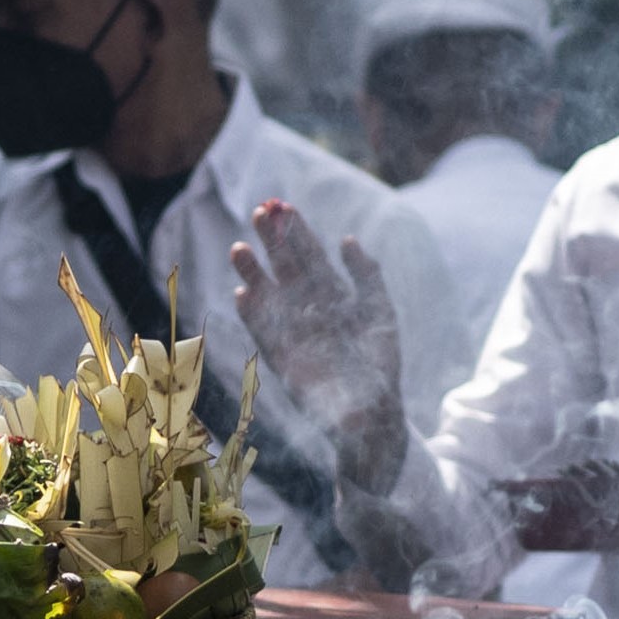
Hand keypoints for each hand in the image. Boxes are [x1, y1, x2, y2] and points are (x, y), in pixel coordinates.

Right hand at [229, 199, 405, 486]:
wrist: (375, 413)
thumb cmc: (378, 363)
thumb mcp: (379, 313)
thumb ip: (367, 276)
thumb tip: (348, 239)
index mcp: (333, 296)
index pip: (311, 257)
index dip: (297, 233)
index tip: (282, 205)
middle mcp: (309, 311)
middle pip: (288, 270)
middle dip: (274, 242)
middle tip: (259, 212)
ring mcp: (295, 334)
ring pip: (271, 297)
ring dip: (255, 274)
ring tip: (239, 248)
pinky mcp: (285, 361)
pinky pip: (266, 335)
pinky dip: (255, 317)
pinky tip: (243, 295)